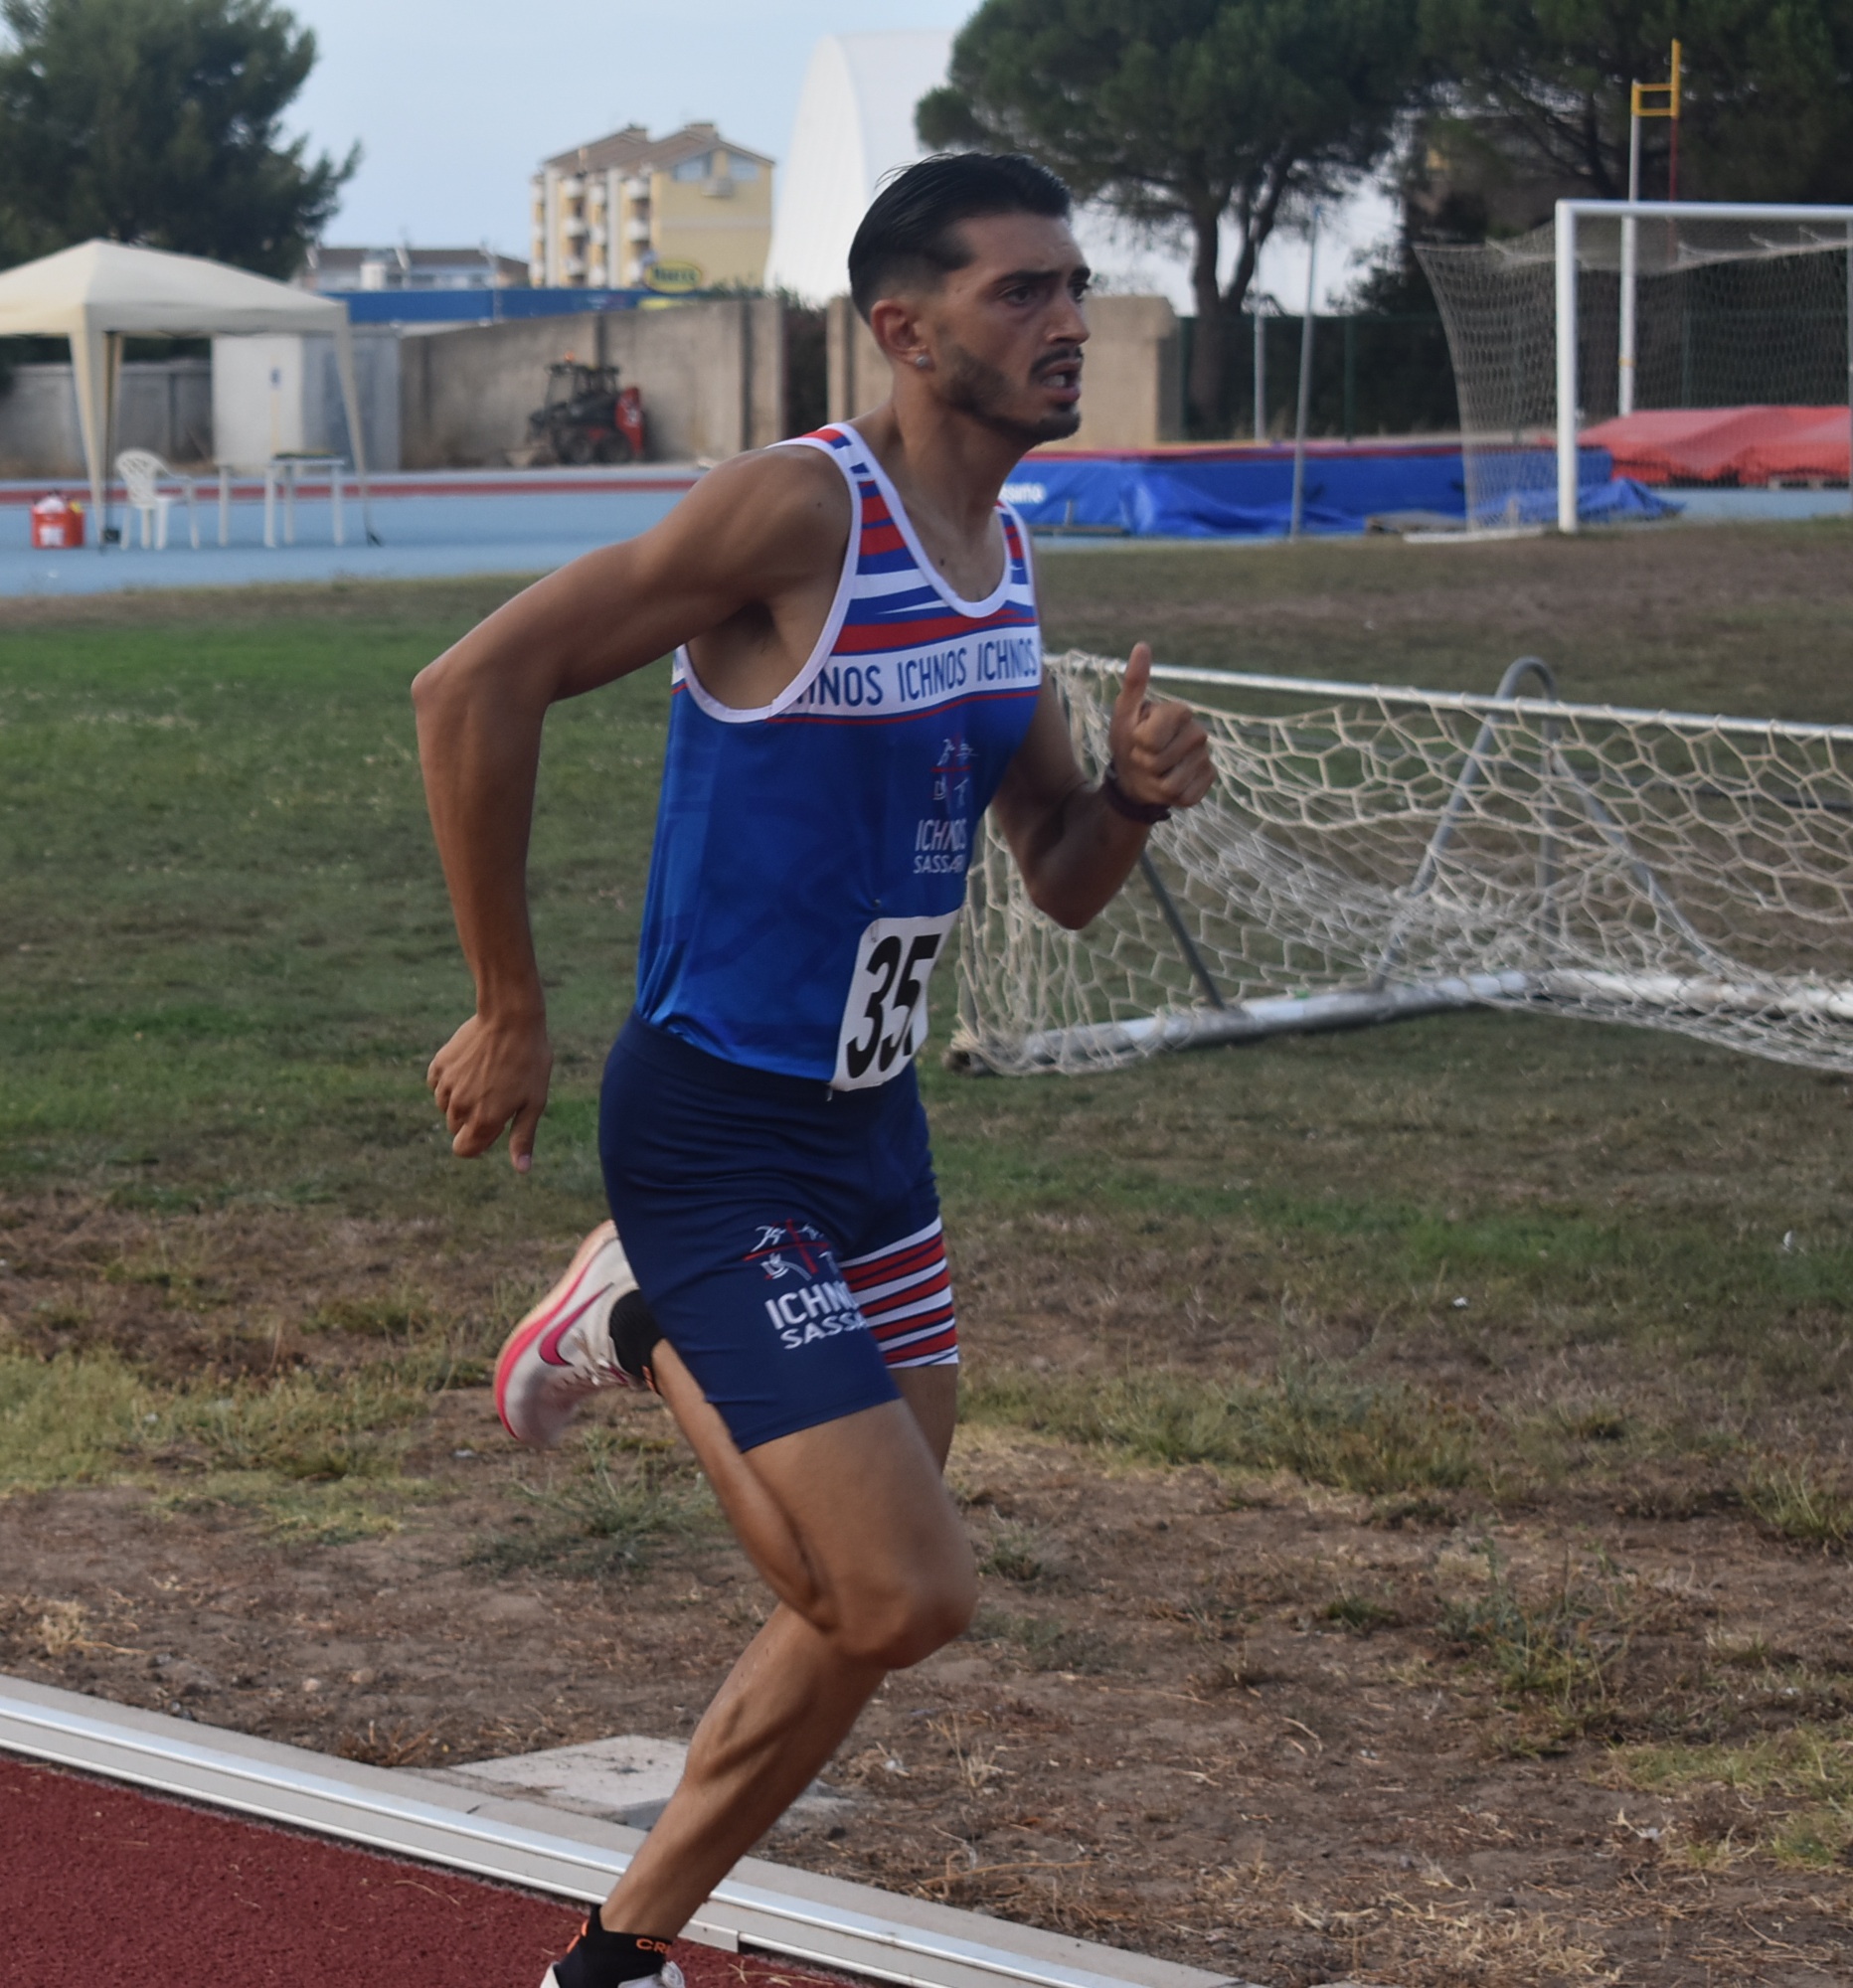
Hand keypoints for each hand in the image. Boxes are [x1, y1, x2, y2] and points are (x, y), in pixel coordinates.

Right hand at [427, 1010, 552, 1171]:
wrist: (510, 1018)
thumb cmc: (529, 1062)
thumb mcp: (534, 1102)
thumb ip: (522, 1137)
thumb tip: (521, 1170)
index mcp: (482, 1121)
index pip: (464, 1150)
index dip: (478, 1144)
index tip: (492, 1127)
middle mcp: (459, 1108)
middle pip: (456, 1128)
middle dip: (473, 1119)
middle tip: (497, 1093)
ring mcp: (446, 1086)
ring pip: (445, 1106)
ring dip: (461, 1100)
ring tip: (486, 1077)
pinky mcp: (438, 1065)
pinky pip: (437, 1084)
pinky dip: (450, 1081)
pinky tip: (470, 1066)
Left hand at [1107, 642, 1213, 812]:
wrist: (1137, 777)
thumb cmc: (1128, 742)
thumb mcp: (1124, 714)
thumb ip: (1134, 682)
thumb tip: (1142, 645)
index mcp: (1179, 711)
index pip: (1151, 738)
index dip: (1137, 744)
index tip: (1136, 739)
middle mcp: (1199, 732)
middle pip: (1160, 761)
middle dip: (1143, 764)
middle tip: (1143, 758)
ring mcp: (1206, 758)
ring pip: (1171, 783)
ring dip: (1155, 783)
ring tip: (1154, 772)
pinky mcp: (1209, 780)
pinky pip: (1185, 797)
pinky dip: (1170, 797)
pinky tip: (1168, 784)